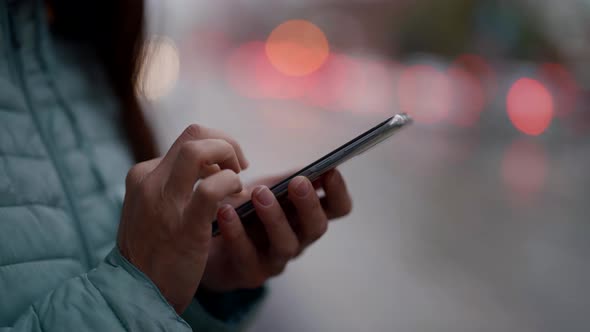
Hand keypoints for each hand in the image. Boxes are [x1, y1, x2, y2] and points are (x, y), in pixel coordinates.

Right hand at [117, 124, 247, 312]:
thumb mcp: (151, 207)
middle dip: (226, 143)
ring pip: (198, 150)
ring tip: (239, 181)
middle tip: (240, 165)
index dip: (216, 148)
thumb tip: (209, 167)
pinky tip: (236, 196)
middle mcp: (150, 181)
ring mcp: (164, 202)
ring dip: (229, 158)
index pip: (187, 140)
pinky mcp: (183, 225)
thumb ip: (172, 185)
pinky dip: (230, 184)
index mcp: (143, 174)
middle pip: (194, 135)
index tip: (227, 167)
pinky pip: (212, 188)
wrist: (134, 293)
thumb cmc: (151, 250)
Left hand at [200, 169, 351, 291]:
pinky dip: (236, 231)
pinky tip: (226, 211)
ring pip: (285, 244)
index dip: (339, 191)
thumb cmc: (245, 209)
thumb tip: (311, 165)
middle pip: (317, 227)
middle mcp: (298, 240)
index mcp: (307, 216)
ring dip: (275, 217)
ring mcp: (276, 260)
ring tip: (259, 193)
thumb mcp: (268, 188)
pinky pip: (246, 255)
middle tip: (297, 182)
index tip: (329, 170)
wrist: (207, 242)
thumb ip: (288, 178)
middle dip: (309, 204)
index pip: (338, 208)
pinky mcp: (250, 273)